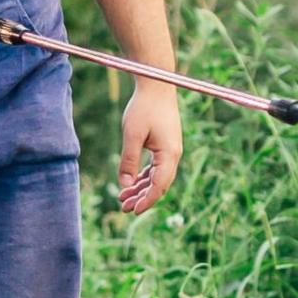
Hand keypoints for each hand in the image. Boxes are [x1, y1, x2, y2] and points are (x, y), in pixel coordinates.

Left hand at [118, 84, 182, 214]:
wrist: (156, 86)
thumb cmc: (144, 108)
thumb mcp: (132, 135)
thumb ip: (129, 161)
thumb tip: (125, 184)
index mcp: (169, 155)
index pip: (159, 186)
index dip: (146, 201)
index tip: (133, 211)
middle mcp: (173, 155)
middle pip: (159, 185)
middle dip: (142, 198)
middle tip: (123, 208)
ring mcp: (171, 150)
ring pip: (157, 177)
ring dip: (141, 188)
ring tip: (123, 198)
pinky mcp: (165, 145)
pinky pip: (156, 167)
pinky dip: (144, 176)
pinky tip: (132, 182)